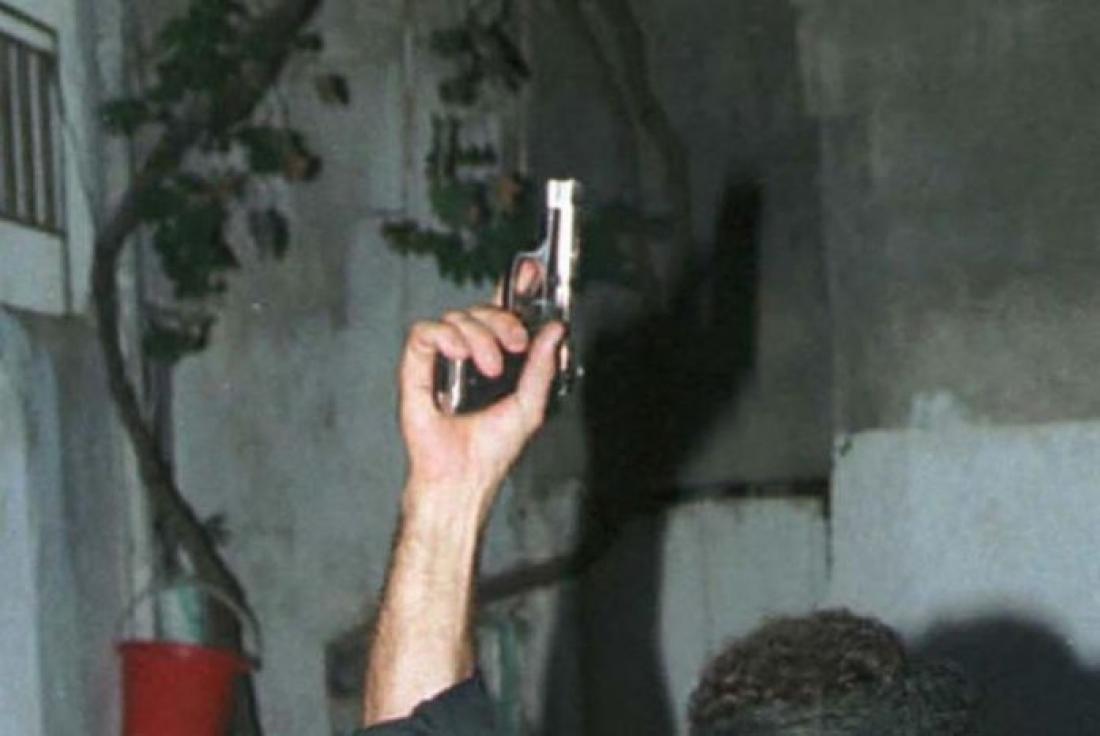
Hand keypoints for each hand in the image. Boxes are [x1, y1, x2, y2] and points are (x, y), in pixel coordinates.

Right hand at [398, 305, 564, 520]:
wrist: (463, 476)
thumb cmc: (492, 450)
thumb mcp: (530, 405)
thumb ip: (542, 366)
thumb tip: (554, 330)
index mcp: (495, 360)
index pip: (502, 315)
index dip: (515, 289)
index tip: (532, 269)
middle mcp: (468, 355)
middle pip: (481, 310)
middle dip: (503, 319)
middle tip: (515, 345)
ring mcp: (441, 360)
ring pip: (457, 317)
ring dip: (479, 335)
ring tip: (489, 369)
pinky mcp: (416, 367)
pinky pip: (426, 331)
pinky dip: (446, 336)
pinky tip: (459, 355)